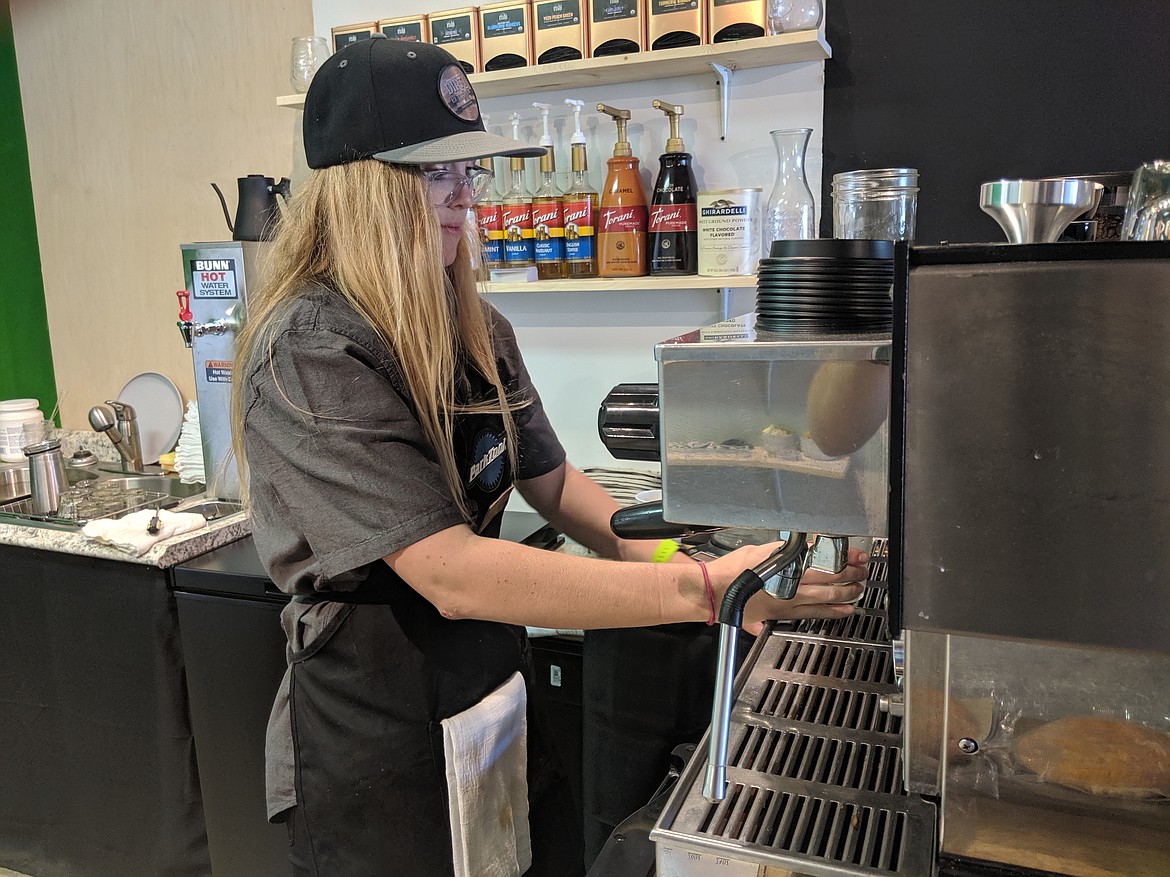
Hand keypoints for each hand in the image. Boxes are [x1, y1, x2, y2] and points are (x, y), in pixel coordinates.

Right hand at [705, 543, 868, 634]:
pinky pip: (816, 614)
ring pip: (828, 597)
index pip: (824, 558)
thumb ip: (785, 550)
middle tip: (864, 570)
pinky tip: (846, 610)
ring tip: (859, 588)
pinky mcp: (785, 613)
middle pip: (832, 578)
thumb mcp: (761, 550)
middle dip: (852, 573)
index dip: (845, 557)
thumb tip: (805, 547)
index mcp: (786, 564)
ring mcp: (790, 601)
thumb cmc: (732, 571)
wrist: (716, 593)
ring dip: (848, 592)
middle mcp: (791, 583)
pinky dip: (834, 612)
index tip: (857, 555)